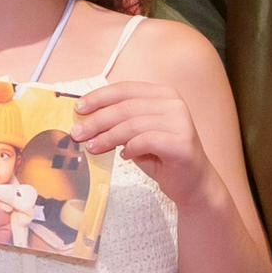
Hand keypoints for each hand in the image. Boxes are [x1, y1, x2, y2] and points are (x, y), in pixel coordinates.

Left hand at [72, 73, 205, 201]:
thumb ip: (119, 122)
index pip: (125, 89)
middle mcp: (174, 103)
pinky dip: (130, 148)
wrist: (192, 183)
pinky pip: (146, 140)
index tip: (78, 109)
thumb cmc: (162, 157)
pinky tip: (124, 156)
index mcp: (163, 94)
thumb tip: (86, 118)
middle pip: (125, 107)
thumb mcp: (137, 133)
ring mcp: (180, 122)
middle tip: (78, 134)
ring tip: (92, 148)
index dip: (99, 97)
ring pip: (132, 124)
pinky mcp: (182, 142)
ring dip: (107, 137)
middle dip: (97, 120)